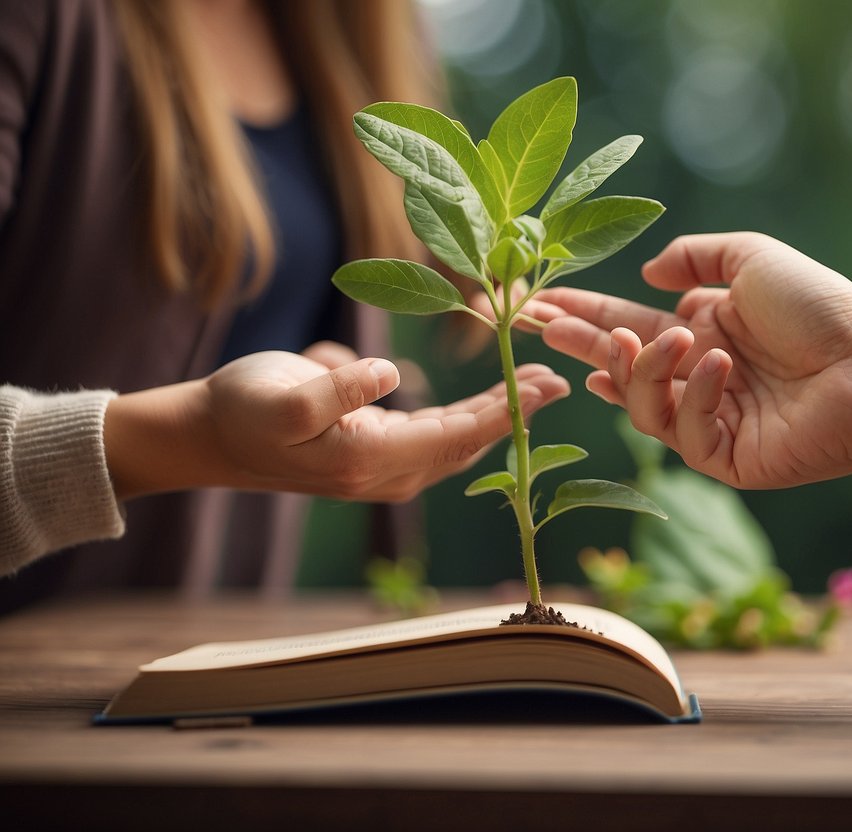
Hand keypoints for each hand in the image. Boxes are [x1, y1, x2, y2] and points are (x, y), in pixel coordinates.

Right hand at [105, 342, 569, 501]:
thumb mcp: (284, 396)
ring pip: (457, 441)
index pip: (457, 436)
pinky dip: (468, 417)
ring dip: (497, 415)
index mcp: (372, 459)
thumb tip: (388, 377)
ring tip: (534, 384)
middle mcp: (388, 472)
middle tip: (559, 379)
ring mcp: (384, 466)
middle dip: (514, 412)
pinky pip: (436, 437)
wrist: (211, 436)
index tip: (545, 385)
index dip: (504, 411)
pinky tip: (490, 399)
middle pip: (468, 442)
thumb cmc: (244, 410)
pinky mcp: (376, 452)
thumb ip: (337, 389)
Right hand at [538, 232, 851, 488]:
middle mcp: (699, 380)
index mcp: (703, 334)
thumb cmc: (822, 307)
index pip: (630, 326)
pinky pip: (687, 433)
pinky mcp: (727, 459)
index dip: (587, 316)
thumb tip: (648, 276)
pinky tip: (719, 368)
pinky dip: (697, 396)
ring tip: (671, 340)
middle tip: (544, 324)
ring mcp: (712, 423)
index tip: (543, 302)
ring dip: (646, 369)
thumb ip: (696, 258)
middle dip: (582, 345)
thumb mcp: (752, 259)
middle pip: (623, 368)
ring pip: (645, 407)